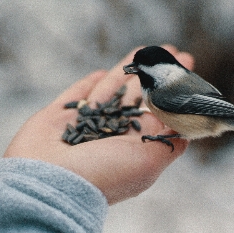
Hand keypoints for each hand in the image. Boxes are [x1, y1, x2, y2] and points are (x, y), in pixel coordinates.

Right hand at [4, 45, 194, 203]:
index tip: (187, 68)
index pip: (157, 112)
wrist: (46, 182)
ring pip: (108, 91)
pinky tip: (99, 72)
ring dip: (125, 70)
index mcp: (132, 147)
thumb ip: (167, 143)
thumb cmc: (101, 173)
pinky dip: (86, 85)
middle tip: (171, 51)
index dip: (172, 90)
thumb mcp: (147, 162)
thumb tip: (184, 131)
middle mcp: (109, 136)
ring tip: (143, 49)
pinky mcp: (56, 118)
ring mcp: (81, 126)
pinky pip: (74, 96)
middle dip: (154, 74)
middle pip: (136, 98)